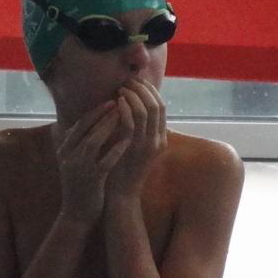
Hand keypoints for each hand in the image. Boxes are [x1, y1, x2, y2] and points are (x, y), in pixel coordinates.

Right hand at [55, 99, 130, 225]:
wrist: (76, 214)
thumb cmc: (79, 185)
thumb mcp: (72, 161)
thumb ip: (74, 143)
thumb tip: (79, 122)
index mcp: (64, 150)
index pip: (79, 124)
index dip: (95, 110)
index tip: (111, 99)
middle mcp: (68, 156)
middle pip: (85, 128)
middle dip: (103, 113)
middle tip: (120, 100)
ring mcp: (79, 168)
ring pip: (93, 141)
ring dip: (108, 126)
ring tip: (124, 114)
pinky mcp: (91, 180)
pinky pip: (104, 161)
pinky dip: (116, 149)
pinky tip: (127, 139)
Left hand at [104, 78, 166, 201]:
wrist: (122, 196)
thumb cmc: (125, 170)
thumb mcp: (136, 147)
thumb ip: (138, 129)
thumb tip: (132, 107)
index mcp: (161, 139)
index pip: (161, 107)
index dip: (150, 90)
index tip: (136, 81)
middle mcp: (158, 141)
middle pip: (157, 105)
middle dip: (143, 89)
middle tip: (128, 80)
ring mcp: (148, 146)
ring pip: (146, 111)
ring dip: (133, 95)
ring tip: (121, 88)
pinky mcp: (134, 151)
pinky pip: (132, 123)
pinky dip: (125, 109)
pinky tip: (117, 102)